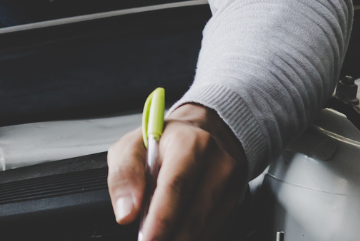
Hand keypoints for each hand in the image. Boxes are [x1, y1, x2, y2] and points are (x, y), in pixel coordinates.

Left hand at [107, 103, 247, 240]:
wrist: (202, 130)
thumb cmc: (164, 140)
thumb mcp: (132, 146)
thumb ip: (124, 176)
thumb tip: (126, 212)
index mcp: (189, 142)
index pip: (175, 187)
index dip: (160, 219)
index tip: (147, 238)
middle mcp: (217, 161)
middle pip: (193, 214)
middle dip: (168, 236)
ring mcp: (231, 182)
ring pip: (203, 225)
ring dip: (178, 236)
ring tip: (159, 233)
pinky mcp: (235, 198)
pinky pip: (211, 227)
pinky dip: (190, 232)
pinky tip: (175, 228)